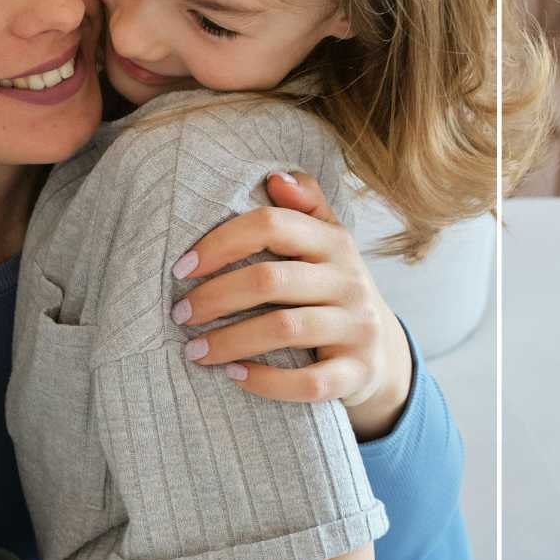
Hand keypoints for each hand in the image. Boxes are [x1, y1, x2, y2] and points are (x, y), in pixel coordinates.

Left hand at [170, 171, 412, 439]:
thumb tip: (274, 176)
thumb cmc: (329, 290)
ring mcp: (358, 328)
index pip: (271, 224)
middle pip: (269, 280)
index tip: (181, 268)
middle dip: (214, 297)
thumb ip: (303, 205)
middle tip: (178, 313)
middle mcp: (350, 281)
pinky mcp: (358, 373)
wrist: (381, 353)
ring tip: (194, 351)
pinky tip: (233, 375)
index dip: (219, 242)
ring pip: (284, 329)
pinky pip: (309, 382)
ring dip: (228, 341)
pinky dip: (265, 381)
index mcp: (334, 241)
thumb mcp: (325, 243)